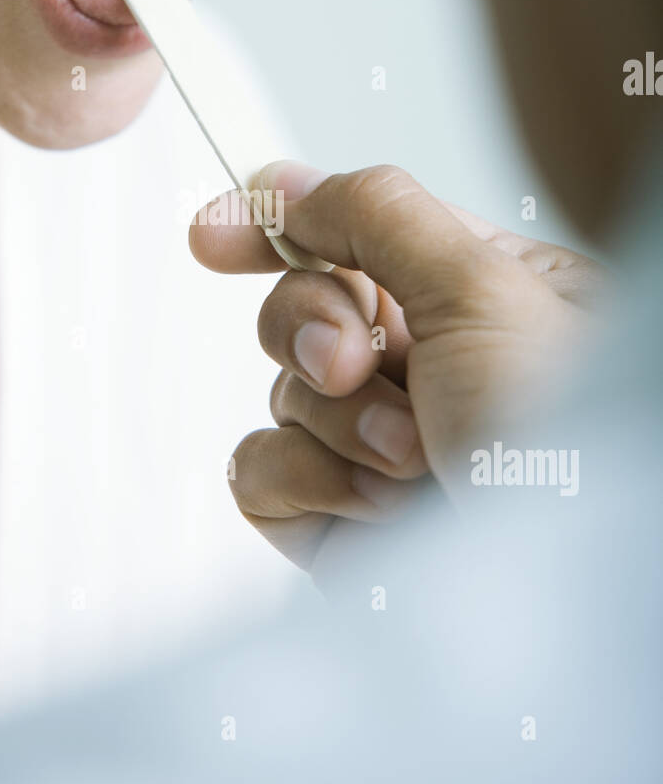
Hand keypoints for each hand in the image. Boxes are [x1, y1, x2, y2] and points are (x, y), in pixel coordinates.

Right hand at [190, 163, 604, 569]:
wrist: (564, 599)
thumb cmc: (570, 439)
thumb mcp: (485, 288)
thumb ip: (375, 214)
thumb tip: (282, 184)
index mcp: (476, 294)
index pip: (353, 235)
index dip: (275, 228)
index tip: (214, 236)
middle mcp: (428, 368)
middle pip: (300, 309)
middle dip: (316, 332)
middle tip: (360, 363)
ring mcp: (379, 449)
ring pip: (280, 394)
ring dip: (338, 423)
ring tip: (415, 461)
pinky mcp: (339, 521)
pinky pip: (257, 473)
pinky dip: (307, 482)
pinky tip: (377, 509)